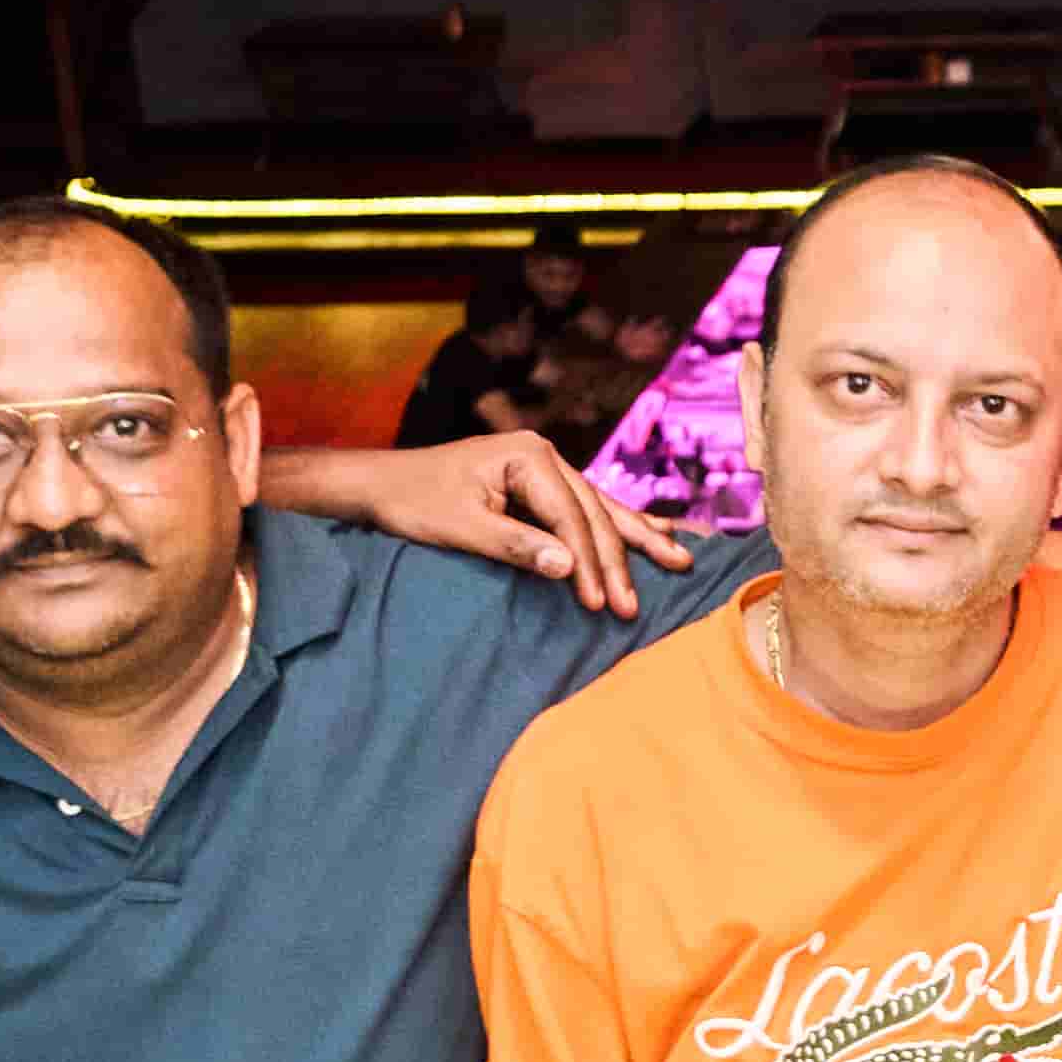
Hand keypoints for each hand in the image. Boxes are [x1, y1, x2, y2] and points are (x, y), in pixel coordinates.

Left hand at [293, 430, 690, 615]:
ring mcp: (545, 466)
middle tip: (634, 606)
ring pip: (600, 509)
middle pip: (594, 513)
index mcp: (529, 455)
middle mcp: (544, 454)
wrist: (382, 483)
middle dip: (618, 561)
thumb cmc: (414, 502)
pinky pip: (587, 508)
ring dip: (635, 541)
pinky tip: (652, 533)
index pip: (571, 517)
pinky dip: (618, 526)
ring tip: (679, 561)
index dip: (588, 564)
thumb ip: (517, 546)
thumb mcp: (462, 527)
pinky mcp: (539, 483)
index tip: (600, 605)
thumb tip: (570, 568)